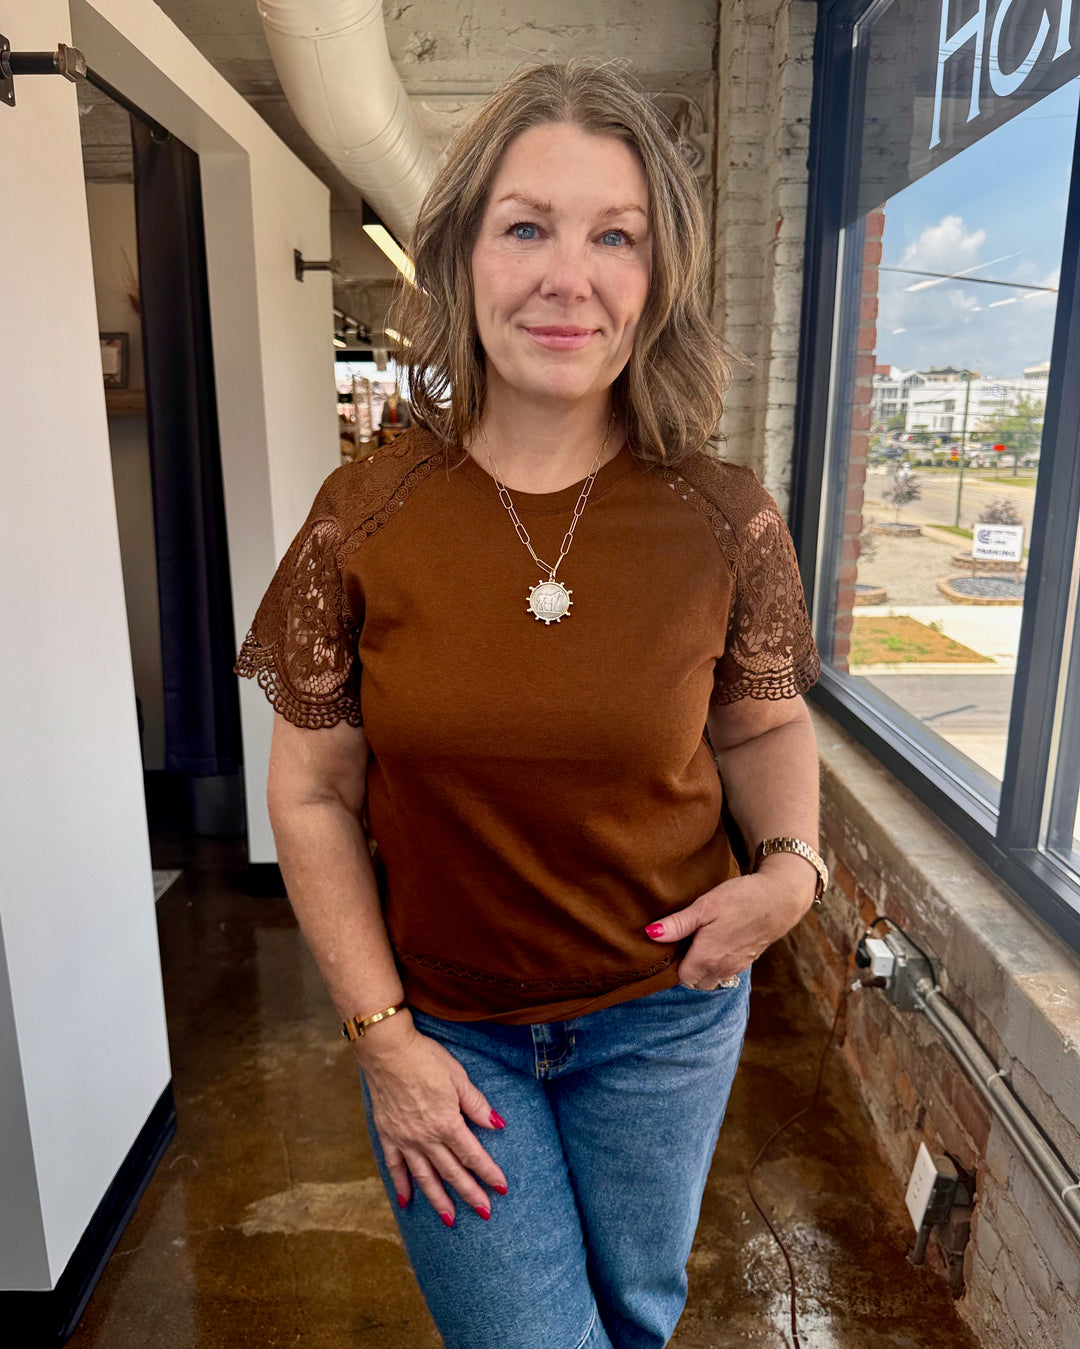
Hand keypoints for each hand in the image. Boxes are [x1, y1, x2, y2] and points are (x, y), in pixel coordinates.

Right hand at [356, 1016, 507, 1226]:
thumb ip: (477, 1105)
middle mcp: (426, 1138)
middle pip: (452, 1172)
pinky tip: (406, 1201)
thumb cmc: (426, 1059)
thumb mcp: (459, 1078)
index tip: (501, 1189)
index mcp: (447, 1123)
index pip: (473, 1155)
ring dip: (438, 1200)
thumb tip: (497, 1125)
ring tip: (450, 1220)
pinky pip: (395, 1167)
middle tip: (484, 1213)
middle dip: (470, 1194)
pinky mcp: (388, 1135)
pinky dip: (401, 1185)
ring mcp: (405, 1139)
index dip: (488, 1173)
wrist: (388, 1051)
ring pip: (425, 1177)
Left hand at [644, 859, 813, 987]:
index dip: (675, 962)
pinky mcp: (748, 961)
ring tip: (701, 942)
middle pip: (696, 983)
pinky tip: (719, 941)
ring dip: (703, 968)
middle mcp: (721, 968)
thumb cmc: (740, 899)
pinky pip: (726, 972)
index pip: (681, 977)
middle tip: (686, 943)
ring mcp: (736, 967)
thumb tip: (651, 934)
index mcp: (707, 957)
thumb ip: (678, 924)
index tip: (675, 943)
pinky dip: (718, 964)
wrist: (780, 899)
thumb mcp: (705, 906)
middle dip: (688, 969)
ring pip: (712, 979)